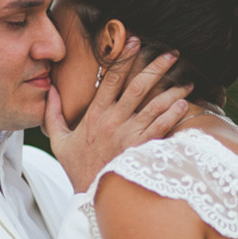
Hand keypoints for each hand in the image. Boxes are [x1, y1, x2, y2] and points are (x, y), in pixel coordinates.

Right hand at [45, 42, 190, 190]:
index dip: (124, 58)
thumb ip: (52, 114)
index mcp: (94, 115)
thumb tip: (50, 90)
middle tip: (173, 53)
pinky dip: (174, 114)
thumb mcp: (59, 141)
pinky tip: (184, 104)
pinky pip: (161, 127)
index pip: (110, 79)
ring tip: (187, 80)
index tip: (136, 41)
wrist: (91, 197)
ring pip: (155, 105)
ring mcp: (129, 135)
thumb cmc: (78, 169)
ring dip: (173, 90)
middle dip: (157, 66)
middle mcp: (113, 121)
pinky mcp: (142, 149)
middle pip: (139, 86)